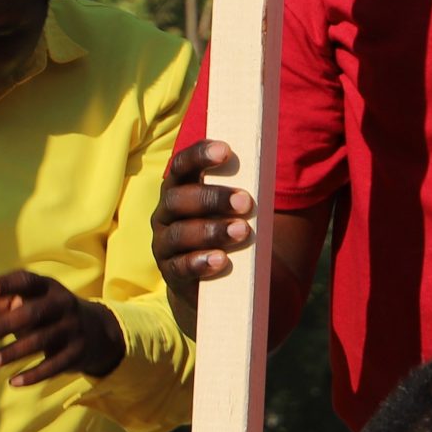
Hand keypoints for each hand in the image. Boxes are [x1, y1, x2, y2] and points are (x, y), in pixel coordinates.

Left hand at [0, 271, 122, 386]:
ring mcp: (72, 328)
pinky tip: (13, 382)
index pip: (26, 281)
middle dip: (6, 324)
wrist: (97, 331)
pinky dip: (34, 375)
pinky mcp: (77, 353)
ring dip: (13, 353)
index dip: (6, 284)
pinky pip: (55, 365)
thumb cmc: (46, 313)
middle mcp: (62, 304)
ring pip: (41, 341)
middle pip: (33, 313)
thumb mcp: (24, 303)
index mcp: (46, 287)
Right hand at [152, 141, 256, 307]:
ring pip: (180, 233)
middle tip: (246, 202)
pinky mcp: (171, 273)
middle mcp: (166, 213)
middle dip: (212, 198)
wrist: (215, 281)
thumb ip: (240, 193)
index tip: (225, 150)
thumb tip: (266, 178)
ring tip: (242, 231)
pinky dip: (200, 262)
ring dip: (211, 230)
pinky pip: (180, 267)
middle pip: (178, 199)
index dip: (199, 155)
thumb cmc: (228, 231)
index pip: (182, 166)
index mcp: (181, 189)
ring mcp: (165, 244)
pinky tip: (221, 260)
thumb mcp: (234, 210)